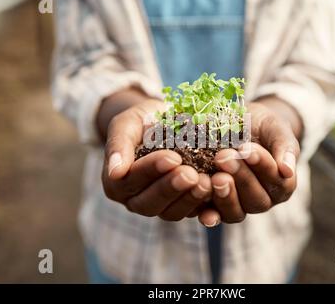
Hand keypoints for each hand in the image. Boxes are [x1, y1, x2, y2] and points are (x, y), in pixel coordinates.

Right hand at [100, 96, 213, 222]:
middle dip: (171, 188)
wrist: (165, 122)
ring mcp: (161, 206)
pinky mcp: (184, 207)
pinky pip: (193, 213)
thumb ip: (118, 145)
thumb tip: (115, 172)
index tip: (172, 157)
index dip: (151, 170)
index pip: (130, 181)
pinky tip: (219, 191)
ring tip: (207, 182)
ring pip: (172, 213)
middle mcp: (136, 200)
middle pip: (150, 204)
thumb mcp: (126, 124)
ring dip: (190, 199)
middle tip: (191, 174)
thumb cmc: (142, 121)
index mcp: (117, 183)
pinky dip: (206, 206)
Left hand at [202, 97, 301, 223]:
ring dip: (225, 197)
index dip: (262, 165)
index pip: (276, 179)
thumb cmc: (262, 127)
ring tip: (215, 178)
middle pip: (256, 199)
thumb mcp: (276, 129)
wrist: (241, 126)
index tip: (247, 149)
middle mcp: (262, 199)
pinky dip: (209, 215)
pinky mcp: (217, 208)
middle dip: (240, 177)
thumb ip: (284, 147)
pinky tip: (202, 212)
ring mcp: (240, 206)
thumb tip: (287, 170)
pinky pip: (215, 216)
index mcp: (282, 183)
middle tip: (224, 157)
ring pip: (236, 212)